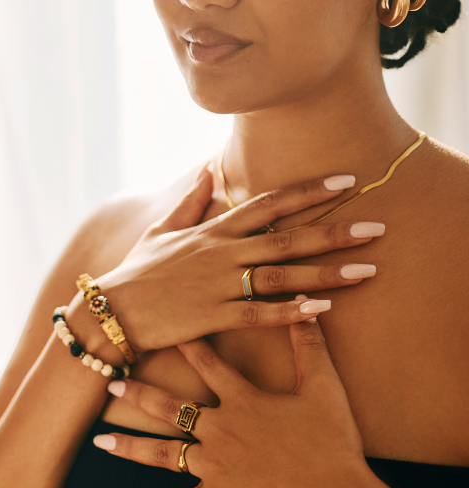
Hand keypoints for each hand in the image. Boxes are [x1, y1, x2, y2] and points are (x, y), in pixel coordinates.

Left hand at [93, 303, 369, 487]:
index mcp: (243, 401)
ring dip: (130, 447)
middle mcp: (220, 430)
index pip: (208, 364)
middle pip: (170, 408)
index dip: (185, 344)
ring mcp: (215, 467)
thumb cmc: (331, 442)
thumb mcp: (323, 387)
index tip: (161, 328)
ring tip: (99, 441)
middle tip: (110, 384)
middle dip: (139, 394)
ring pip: (163, 454)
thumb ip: (309, 344)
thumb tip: (307, 305)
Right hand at [99, 166, 383, 350]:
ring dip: (326, 272)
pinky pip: (259, 314)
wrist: (110, 311)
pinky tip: (322, 309)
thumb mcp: (162, 230)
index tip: (346, 182)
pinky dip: (291, 312)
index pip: (269, 203)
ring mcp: (219, 284)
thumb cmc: (138, 271)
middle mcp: (222, 252)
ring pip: (282, 275)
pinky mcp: (213, 317)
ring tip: (367, 270)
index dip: (309, 191)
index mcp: (214, 230)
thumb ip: (190, 201)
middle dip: (334, 231)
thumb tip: (208, 170)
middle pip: (287, 237)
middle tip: (377, 228)